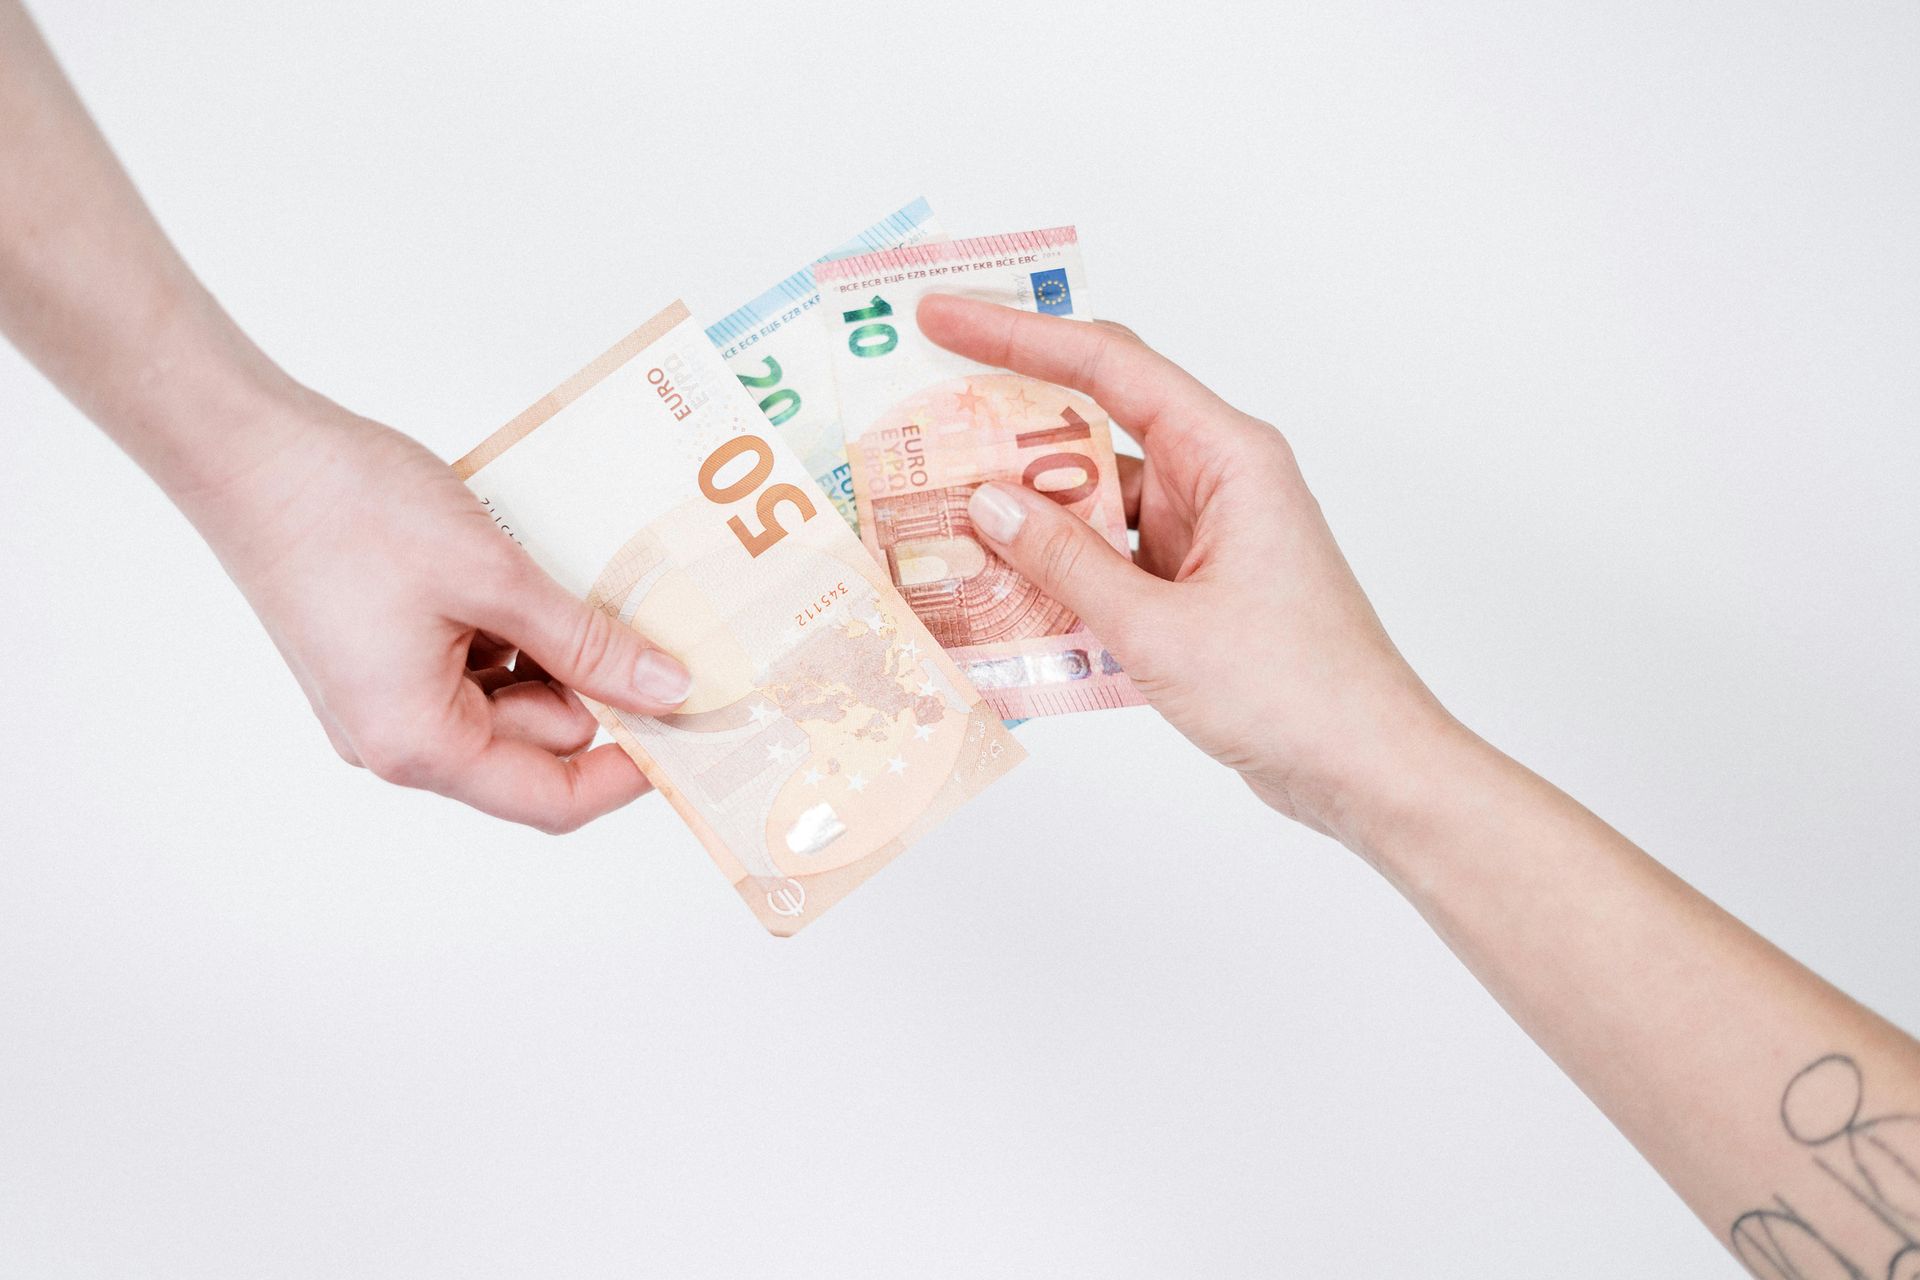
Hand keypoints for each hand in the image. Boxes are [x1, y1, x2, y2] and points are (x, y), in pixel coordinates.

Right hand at [173, 390, 690, 832]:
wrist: (247, 450)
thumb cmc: (351, 512)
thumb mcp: (496, 578)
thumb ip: (587, 645)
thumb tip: (667, 691)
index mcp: (419, 742)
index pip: (551, 799)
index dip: (630, 771)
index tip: (689, 726)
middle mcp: (395, 738)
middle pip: (536, 744)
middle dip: (596, 688)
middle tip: (651, 620)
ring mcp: (384, 698)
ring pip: (510, 697)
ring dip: (555, 649)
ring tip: (576, 579)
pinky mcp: (381, 656)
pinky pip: (473, 662)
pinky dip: (513, 626)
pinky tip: (527, 571)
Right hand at [918, 295, 1455, 837]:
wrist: (1365, 769)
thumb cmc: (1294, 691)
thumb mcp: (1159, 628)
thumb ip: (1066, 563)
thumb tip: (987, 504)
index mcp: (1227, 457)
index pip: (1108, 366)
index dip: (1017, 336)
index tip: (942, 318)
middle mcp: (1216, 480)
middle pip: (1093, 429)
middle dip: (1006, 434)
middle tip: (919, 435)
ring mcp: (1206, 535)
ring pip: (1095, 504)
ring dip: (1027, 521)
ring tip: (941, 531)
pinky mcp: (1195, 587)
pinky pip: (1110, 560)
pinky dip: (1060, 575)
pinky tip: (1000, 600)